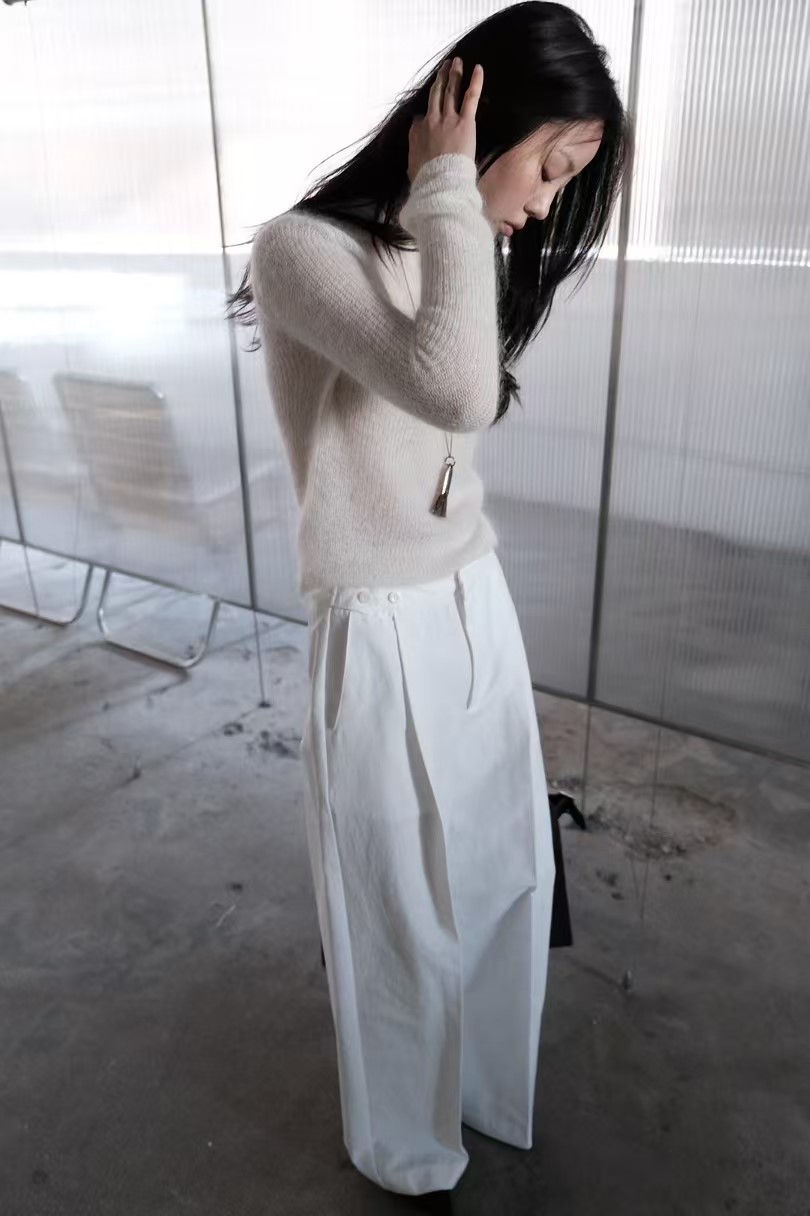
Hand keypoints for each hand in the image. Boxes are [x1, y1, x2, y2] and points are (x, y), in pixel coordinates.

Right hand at [407, 57, 483, 183]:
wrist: (439, 183)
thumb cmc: (427, 181)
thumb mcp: (413, 169)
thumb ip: (415, 158)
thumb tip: (415, 161)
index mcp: (416, 133)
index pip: (419, 118)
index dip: (425, 115)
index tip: (428, 114)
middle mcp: (430, 121)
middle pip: (435, 95)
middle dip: (440, 79)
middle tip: (444, 67)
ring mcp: (447, 119)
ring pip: (450, 91)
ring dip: (454, 74)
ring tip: (457, 62)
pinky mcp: (464, 122)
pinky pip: (470, 97)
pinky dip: (475, 82)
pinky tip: (479, 69)